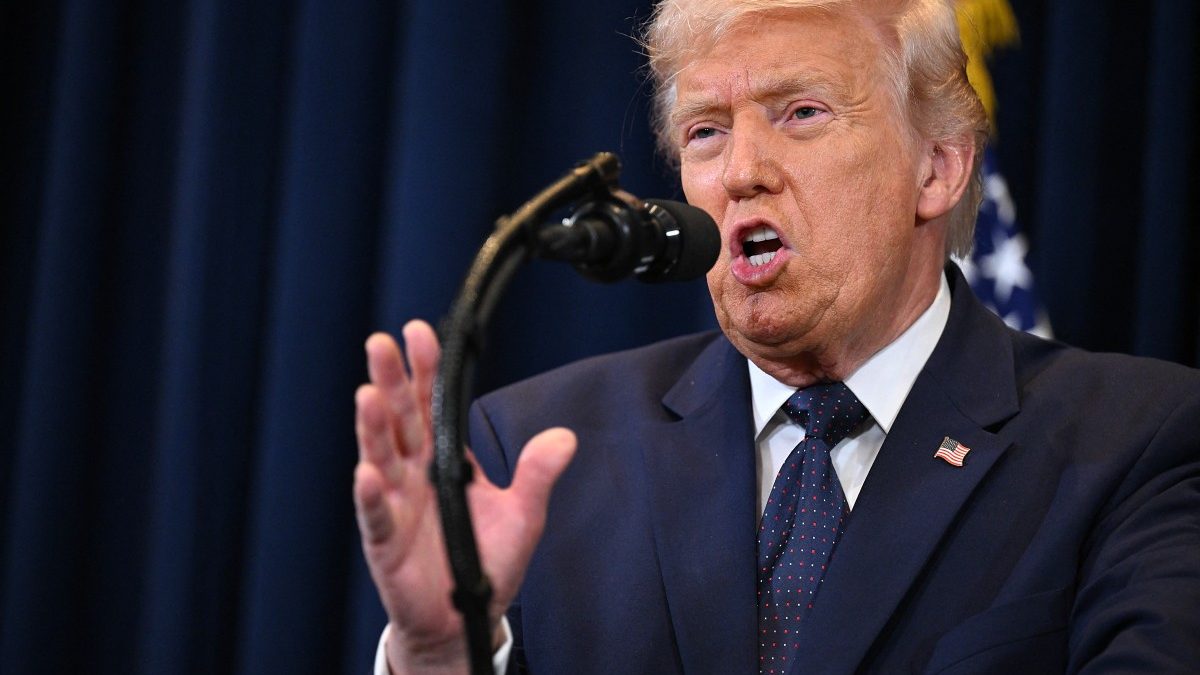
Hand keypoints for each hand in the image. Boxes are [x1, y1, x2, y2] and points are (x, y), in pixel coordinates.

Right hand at [353, 321, 575, 673]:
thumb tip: (565, 437)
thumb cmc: (485, 561)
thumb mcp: (522, 514)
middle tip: (380, 343)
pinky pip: (377, 514)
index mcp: (443, 459)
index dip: (425, 370)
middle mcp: (413, 474)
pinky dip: (372, 495)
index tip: (421, 332)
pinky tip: (368, 472)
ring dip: (372, 426)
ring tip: (368, 394)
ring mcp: (395, 504)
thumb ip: (536, 474)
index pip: (432, 404)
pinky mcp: (385, 541)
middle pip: (399, 419)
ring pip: (380, 457)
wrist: (464, 617)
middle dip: (391, 381)